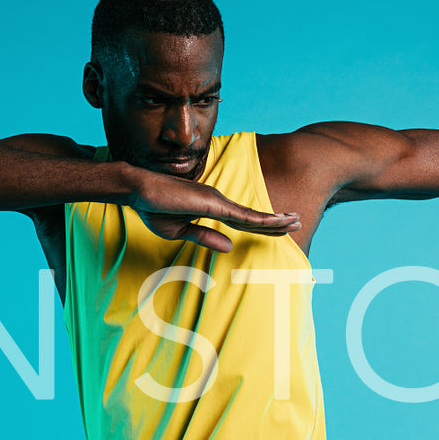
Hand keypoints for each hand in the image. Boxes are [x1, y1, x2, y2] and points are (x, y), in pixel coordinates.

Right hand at [124, 165, 299, 251]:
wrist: (139, 191)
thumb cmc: (155, 208)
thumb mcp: (181, 230)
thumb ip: (205, 237)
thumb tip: (228, 248)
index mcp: (212, 207)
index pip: (243, 219)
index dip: (263, 224)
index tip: (281, 226)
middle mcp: (219, 201)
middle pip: (253, 216)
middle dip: (277, 220)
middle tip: (298, 221)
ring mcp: (217, 200)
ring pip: (252, 215)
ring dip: (276, 220)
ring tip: (295, 221)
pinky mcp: (213, 203)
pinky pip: (241, 216)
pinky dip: (261, 220)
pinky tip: (277, 223)